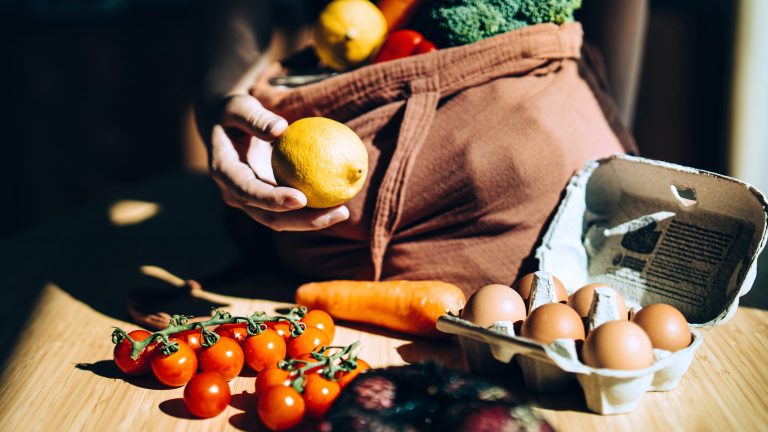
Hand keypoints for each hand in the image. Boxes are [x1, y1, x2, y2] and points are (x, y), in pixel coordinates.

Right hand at [202, 94, 349, 230]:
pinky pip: (290, 210)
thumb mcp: (239, 106)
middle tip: (338, 212)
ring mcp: (251, 201)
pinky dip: (312, 210)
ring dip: (312, 220)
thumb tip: (281, 128)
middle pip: (268, 216)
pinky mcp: (266, 199)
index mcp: (224, 171)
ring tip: (342, 212)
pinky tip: (338, 204)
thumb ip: (256, 117)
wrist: (225, 127)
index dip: (272, 199)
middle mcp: (235, 193)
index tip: (301, 199)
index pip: (247, 191)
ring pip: (281, 220)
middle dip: (303, 220)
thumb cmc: (234, 112)